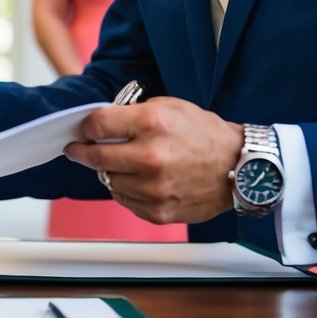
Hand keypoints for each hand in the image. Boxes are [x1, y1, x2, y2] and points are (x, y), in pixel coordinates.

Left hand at [63, 97, 243, 224]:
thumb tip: (101, 124)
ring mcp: (153, 188)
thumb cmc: (204, 134)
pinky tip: (138, 179)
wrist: (240, 167)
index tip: (82, 130)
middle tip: (77, 149)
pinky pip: (124, 200)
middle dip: (82, 151)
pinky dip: (125, 189)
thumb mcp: (170, 106)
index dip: (85, 127)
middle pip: (94, 156)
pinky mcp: (158, 211)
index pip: (96, 126)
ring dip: (108, 171)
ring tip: (122, 163)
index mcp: (152, 124)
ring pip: (107, 180)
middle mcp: (150, 158)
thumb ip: (132, 113)